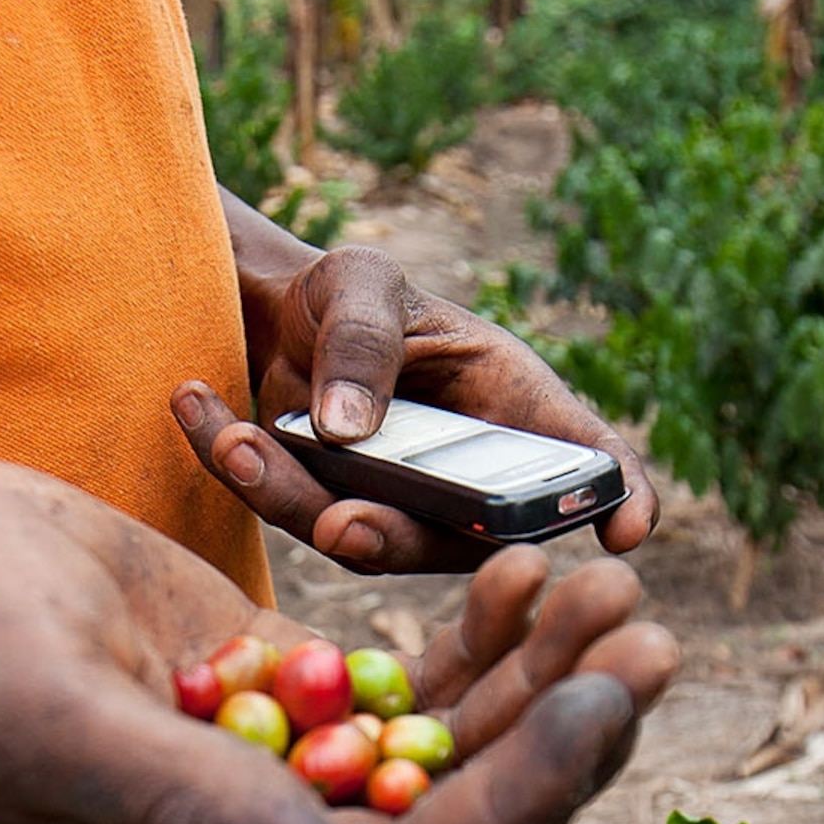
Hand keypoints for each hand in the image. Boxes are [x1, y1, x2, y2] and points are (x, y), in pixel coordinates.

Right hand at [0, 460, 677, 823]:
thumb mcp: (60, 722)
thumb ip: (198, 818)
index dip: (516, 803)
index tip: (606, 704)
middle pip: (450, 817)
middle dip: (558, 735)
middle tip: (649, 638)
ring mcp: (271, 771)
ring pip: (442, 746)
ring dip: (536, 677)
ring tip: (618, 589)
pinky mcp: (278, 695)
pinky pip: (403, 684)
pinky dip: (474, 636)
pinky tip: (531, 570)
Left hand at [175, 214, 658, 574]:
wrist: (266, 314)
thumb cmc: (345, 292)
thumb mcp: (360, 286)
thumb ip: (360, 344)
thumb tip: (349, 429)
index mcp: (513, 406)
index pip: (588, 458)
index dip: (620, 497)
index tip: (626, 533)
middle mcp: (469, 477)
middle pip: (462, 536)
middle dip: (395, 537)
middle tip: (340, 523)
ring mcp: (400, 508)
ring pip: (360, 536)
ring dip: (288, 495)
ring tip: (233, 436)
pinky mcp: (329, 515)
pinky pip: (289, 511)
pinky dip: (238, 470)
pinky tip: (197, 408)